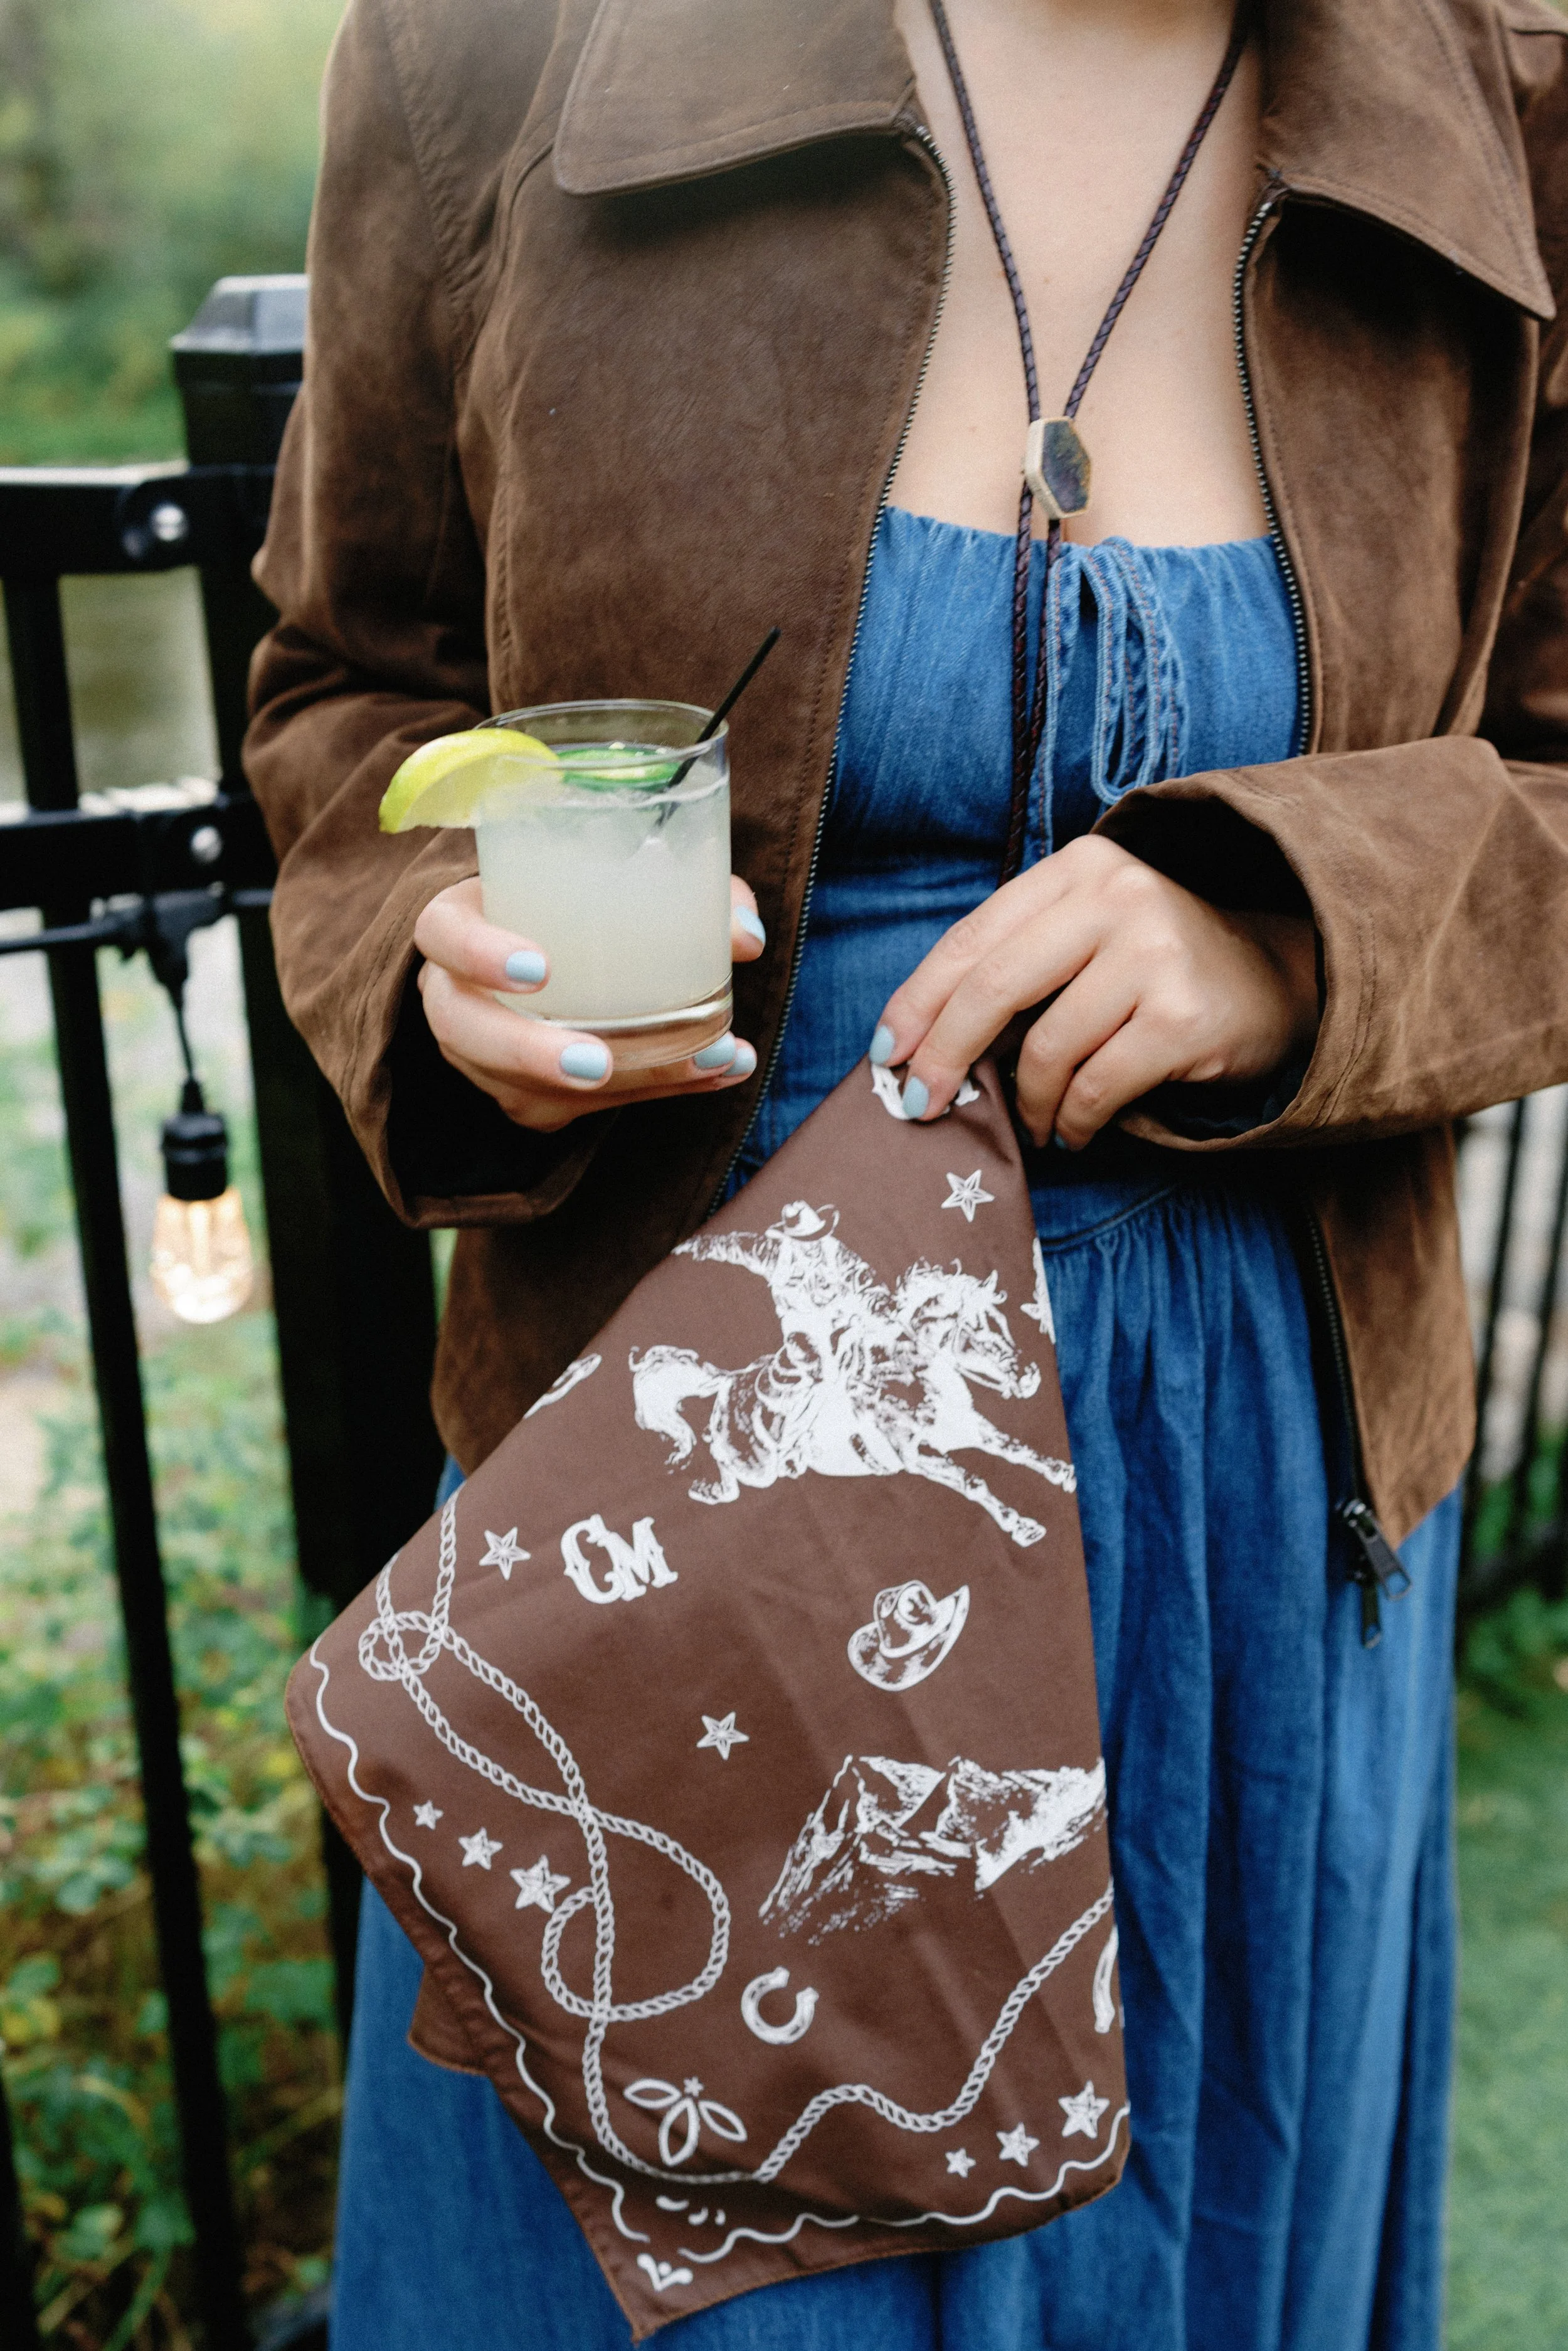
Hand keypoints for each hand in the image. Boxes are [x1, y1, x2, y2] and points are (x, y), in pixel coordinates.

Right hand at [414, 875, 765, 1131]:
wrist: (558, 950)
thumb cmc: (582, 902)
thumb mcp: (621, 879)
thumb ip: (687, 890)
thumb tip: (746, 938)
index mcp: (459, 924)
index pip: (441, 936)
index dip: (478, 953)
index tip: (539, 968)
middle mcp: (456, 995)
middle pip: (465, 1031)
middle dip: (531, 1054)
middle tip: (598, 1063)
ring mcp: (482, 1056)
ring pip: (523, 1087)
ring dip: (626, 1082)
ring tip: (704, 1064)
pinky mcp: (523, 1097)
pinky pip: (577, 1110)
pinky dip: (655, 1090)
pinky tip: (714, 1074)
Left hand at [869, 836, 1319, 1147]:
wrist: (1276, 979)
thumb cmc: (1154, 965)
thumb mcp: (1085, 935)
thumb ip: (1016, 963)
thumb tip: (918, 1043)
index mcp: (1077, 869)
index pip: (972, 939)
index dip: (918, 1002)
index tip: (885, 1053)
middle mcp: (1117, 897)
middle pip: (994, 989)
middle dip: (945, 1057)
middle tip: (920, 1105)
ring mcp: (1154, 954)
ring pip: (1046, 1049)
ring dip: (1027, 1102)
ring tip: (1033, 1122)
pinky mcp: (1182, 1017)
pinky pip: (1096, 1087)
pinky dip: (1074, 1120)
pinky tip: (1073, 1130)